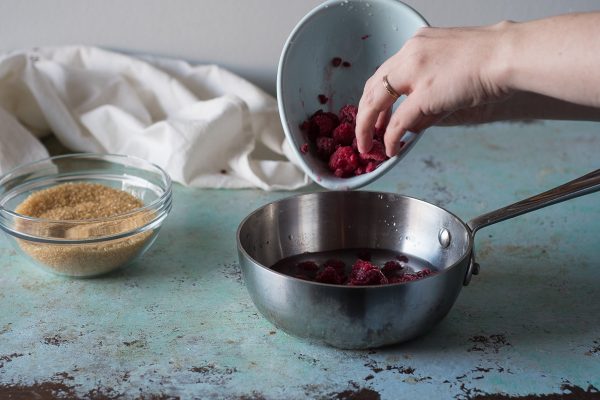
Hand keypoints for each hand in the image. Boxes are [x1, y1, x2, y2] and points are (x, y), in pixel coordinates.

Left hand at [355, 23, 511, 156]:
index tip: (373, 114)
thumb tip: (413, 123)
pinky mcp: (424, 94)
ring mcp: (415, 73)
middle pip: (373, 87)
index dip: (374, 96)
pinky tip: (390, 149)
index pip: (384, 72)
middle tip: (363, 133)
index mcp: (416, 44)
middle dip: (364, 114)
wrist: (509, 54)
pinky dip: (390, 138)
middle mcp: (410, 54)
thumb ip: (428, 91)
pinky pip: (398, 122)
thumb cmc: (491, 59)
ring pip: (376, 103)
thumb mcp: (450, 66)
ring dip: (368, 127)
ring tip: (367, 145)